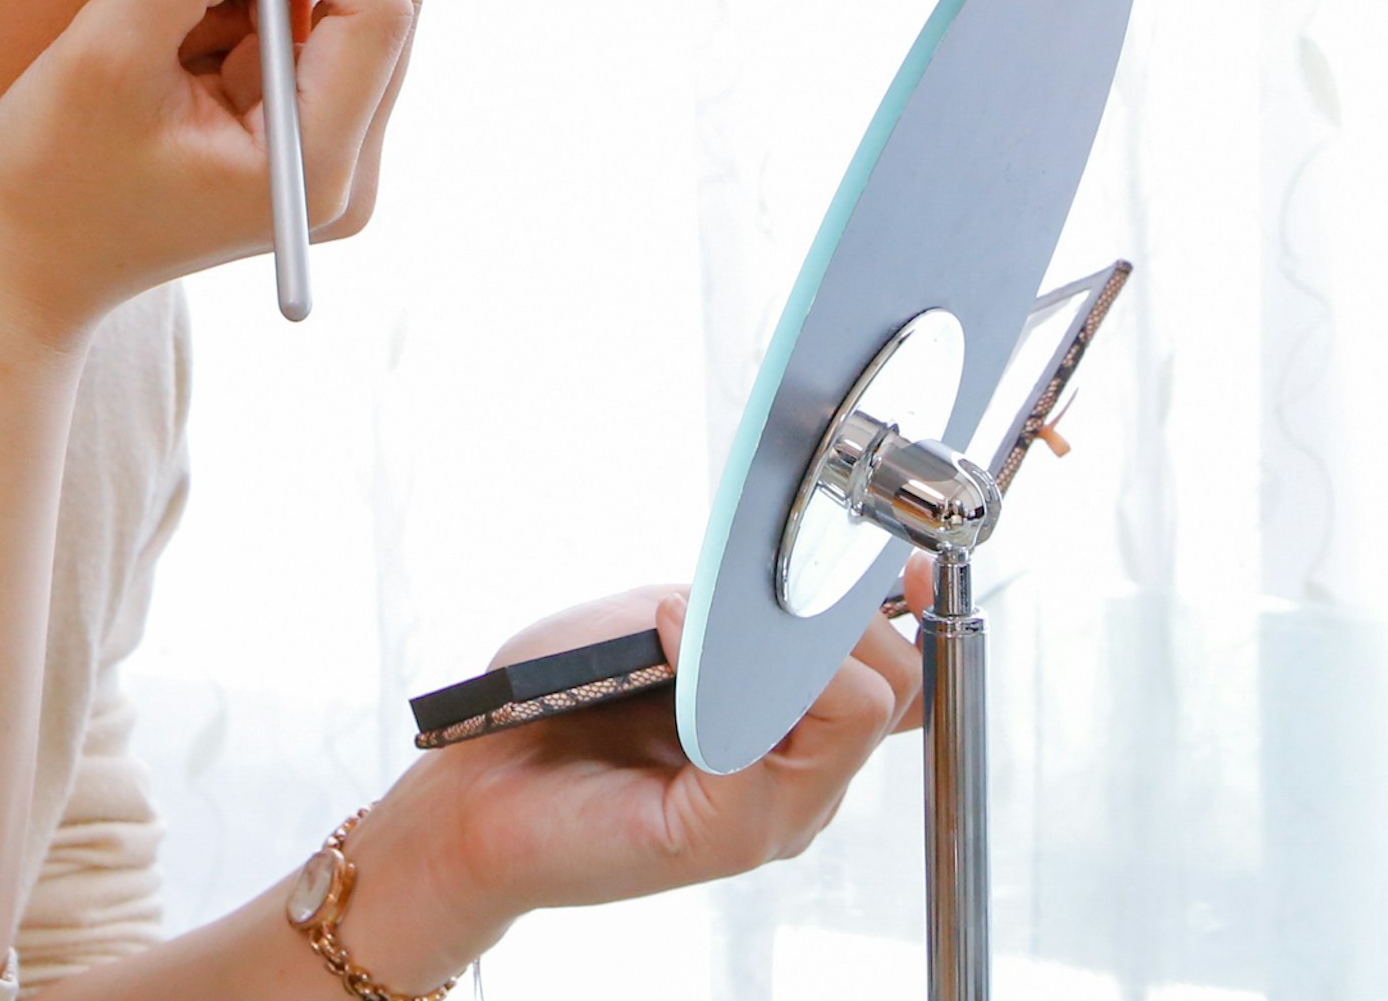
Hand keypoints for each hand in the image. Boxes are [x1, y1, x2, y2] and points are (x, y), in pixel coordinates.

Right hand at [0, 0, 417, 344]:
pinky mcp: (294, 145)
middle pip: (378, 15)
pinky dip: (255, 8)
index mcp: (311, 165)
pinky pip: (303, 44)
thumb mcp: (103, 58)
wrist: (26, 269)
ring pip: (341, 21)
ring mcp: (323, 162)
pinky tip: (185, 29)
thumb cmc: (52, 180)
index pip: (378, 18)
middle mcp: (341, 172)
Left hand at [338, 585, 925, 976]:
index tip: (891, 553)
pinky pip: (768, 742)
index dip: (907, 608)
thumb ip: (738, 606)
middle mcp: (802, 781)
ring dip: (780, 635)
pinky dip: (721, 670)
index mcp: (798, 729)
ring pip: (853, 711)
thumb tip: (792, 574)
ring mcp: (772, 814)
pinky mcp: (723, 835)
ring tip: (694, 613)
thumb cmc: (564, 702)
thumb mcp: (665, 620)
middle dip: (840, 611)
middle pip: (897, 685)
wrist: (480, 784)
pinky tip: (669, 639)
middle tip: (763, 586)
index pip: (904, 677)